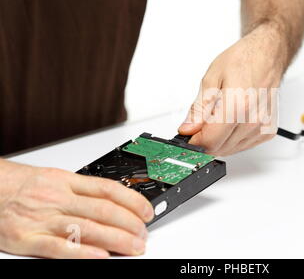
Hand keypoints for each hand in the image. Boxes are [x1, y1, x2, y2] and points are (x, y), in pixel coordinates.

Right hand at [0, 159, 153, 258]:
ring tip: (134, 246)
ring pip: (88, 228)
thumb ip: (83, 190)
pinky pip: (60, 247)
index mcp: (68, 182)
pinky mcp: (29, 238)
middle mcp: (59, 198)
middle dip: (129, 224)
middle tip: (143, 234)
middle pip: (104, 210)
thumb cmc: (24, 185)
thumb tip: (113, 201)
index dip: (133, 201)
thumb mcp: (56, 179)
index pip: (109, 189)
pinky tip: (101, 257)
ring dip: (116, 239)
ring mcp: (45, 219)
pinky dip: (83, 253)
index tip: (147, 211)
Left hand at [178, 23, 285, 155]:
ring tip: (218, 115)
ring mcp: (262, 127)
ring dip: (219, 139)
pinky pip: (243, 145)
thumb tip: (188, 128)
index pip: (210, 141)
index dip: (193, 140)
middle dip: (204, 139)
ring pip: (230, 149)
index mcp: (238, 105)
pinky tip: (232, 120)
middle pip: (219, 148)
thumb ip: (199, 108)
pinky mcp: (267, 131)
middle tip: (200, 122)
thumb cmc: (244, 60)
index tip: (187, 134)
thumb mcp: (212, 78)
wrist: (268, 54)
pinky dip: (232, 138)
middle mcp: (253, 120)